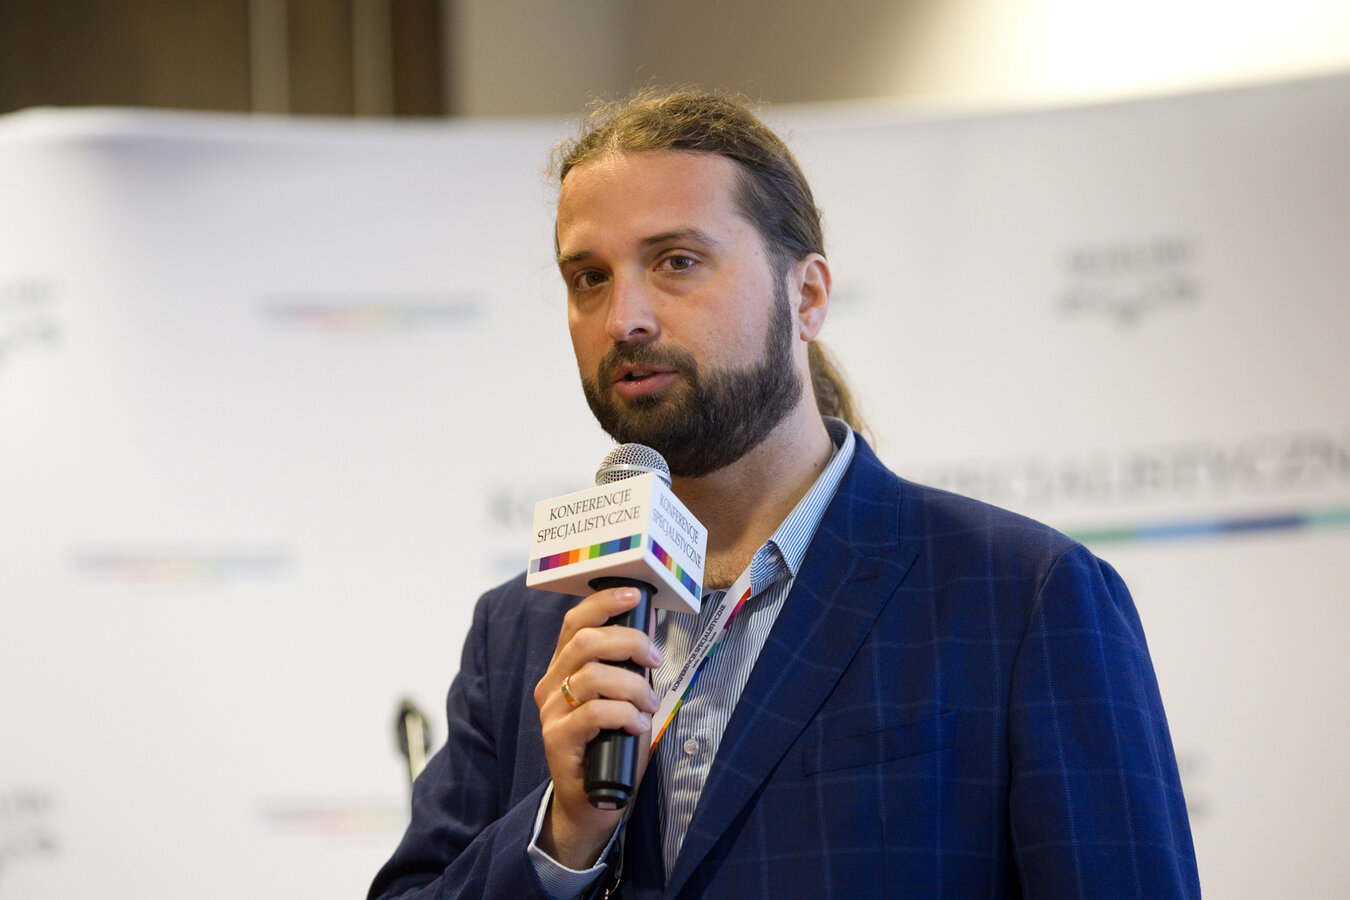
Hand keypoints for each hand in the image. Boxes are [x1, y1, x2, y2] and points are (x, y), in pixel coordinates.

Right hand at [532, 586, 662, 868]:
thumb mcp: (623, 696)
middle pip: (584, 643)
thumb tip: (650, 625)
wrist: (592, 801)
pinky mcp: (556, 739)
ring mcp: (551, 712)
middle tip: (655, 661)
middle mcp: (551, 685)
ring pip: (591, 676)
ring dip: (633, 687)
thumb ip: (629, 665)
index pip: (575, 622)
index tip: (634, 595)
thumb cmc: (611, 744)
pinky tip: (638, 725)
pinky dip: (624, 714)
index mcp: (563, 668)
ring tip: (650, 706)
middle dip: (628, 643)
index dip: (603, 602)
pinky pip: (593, 713)